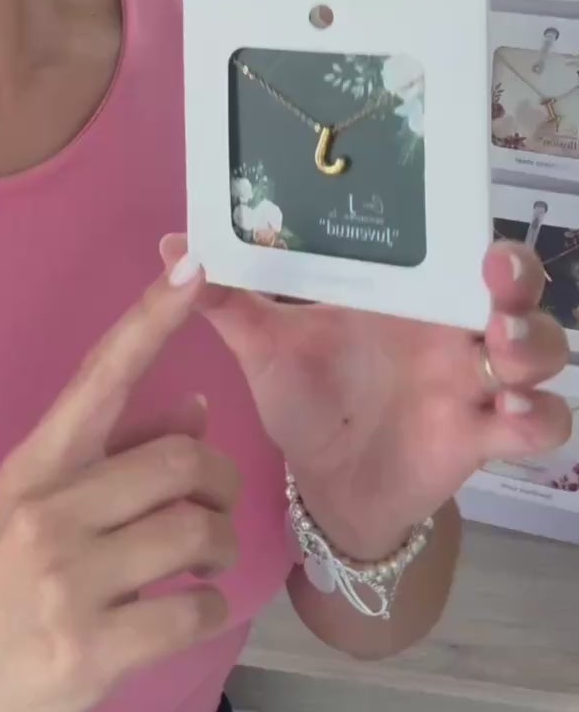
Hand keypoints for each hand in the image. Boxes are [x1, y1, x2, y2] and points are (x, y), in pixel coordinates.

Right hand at [0, 268, 238, 711]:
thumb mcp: (38, 507)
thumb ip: (115, 457)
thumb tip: (196, 410)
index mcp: (37, 464)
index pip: (101, 375)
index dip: (151, 319)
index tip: (194, 266)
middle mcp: (50, 510)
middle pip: (181, 459)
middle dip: (220, 484)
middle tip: (214, 511)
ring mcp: (69, 581)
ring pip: (197, 532)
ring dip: (221, 547)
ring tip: (205, 562)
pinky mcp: (91, 650)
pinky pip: (194, 613)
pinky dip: (210, 609)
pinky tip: (191, 611)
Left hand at [162, 235, 571, 561]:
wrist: (323, 484)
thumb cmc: (304, 399)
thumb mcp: (264, 346)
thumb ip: (226, 299)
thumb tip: (171, 243)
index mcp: (405, 291)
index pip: (457, 242)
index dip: (472, 227)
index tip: (466, 227)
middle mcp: (450, 327)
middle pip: (515, 284)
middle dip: (518, 274)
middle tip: (493, 275)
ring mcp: (474, 382)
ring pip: (540, 350)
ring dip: (533, 343)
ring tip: (499, 346)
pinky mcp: (483, 437)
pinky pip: (538, 425)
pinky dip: (536, 417)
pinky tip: (508, 414)